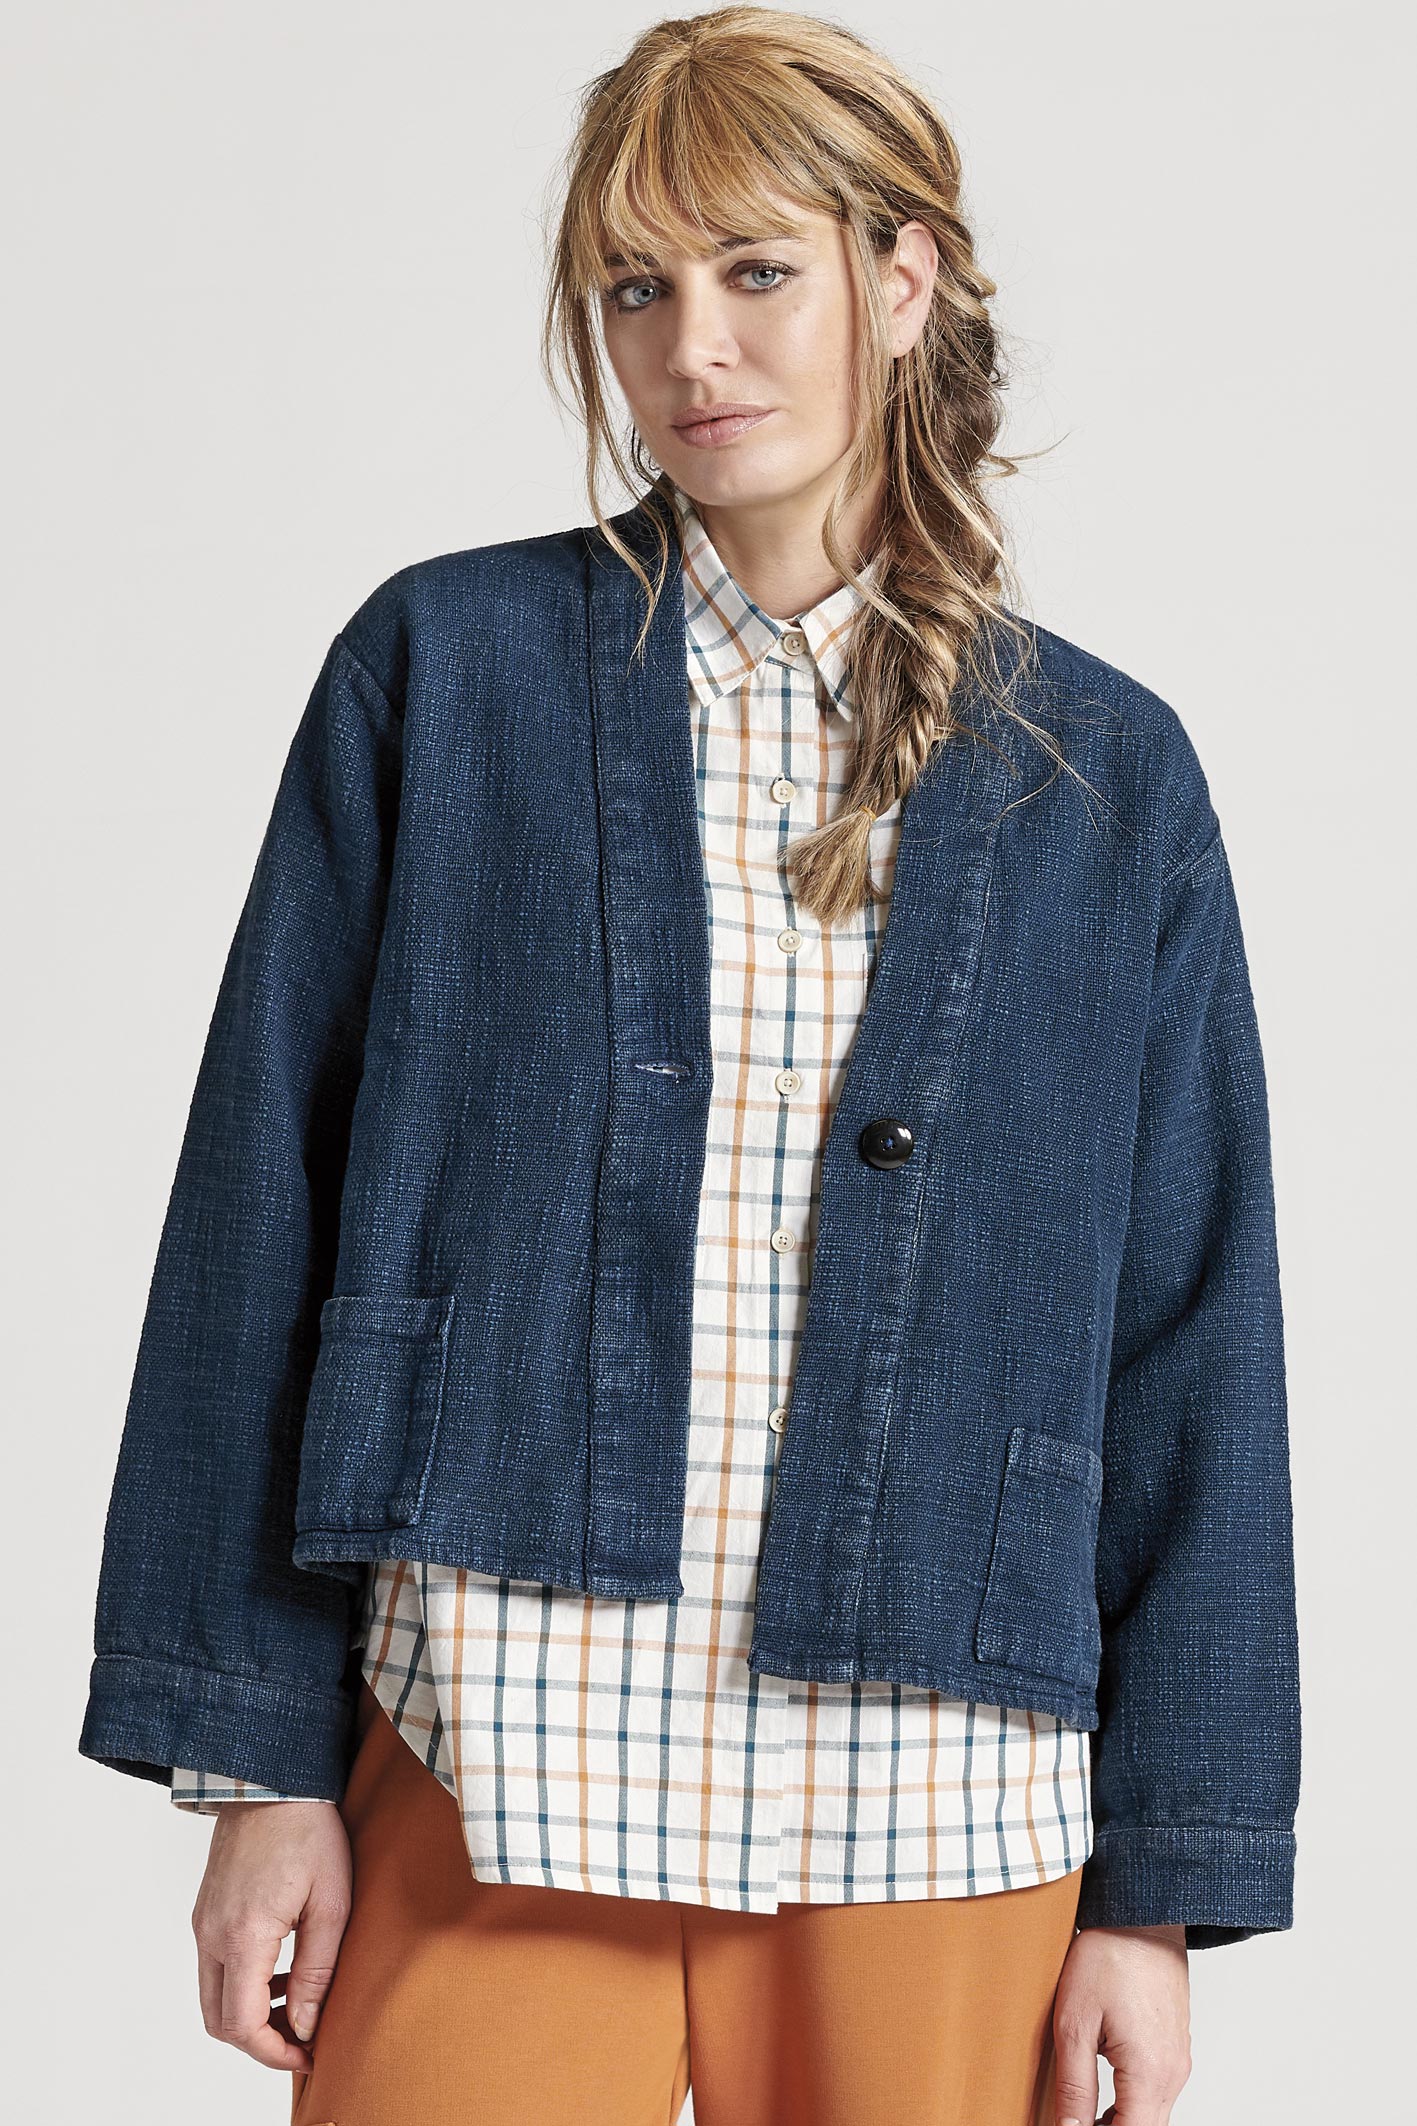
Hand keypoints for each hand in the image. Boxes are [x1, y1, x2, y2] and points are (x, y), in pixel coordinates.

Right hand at [190, 1799, 351, 2071]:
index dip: (275, 2052)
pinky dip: (243, 1985)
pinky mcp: (205, 1910)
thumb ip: (317, 1970)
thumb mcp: (330, 1901)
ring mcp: (203, 1921)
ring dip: (252, 2013)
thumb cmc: (308, 1830)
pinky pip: (215, 1967)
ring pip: (214, 1996)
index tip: (308, 2055)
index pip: (242, 2025)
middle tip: (303, 2038)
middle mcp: (211, 1934)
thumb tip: (306, 2026)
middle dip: (261, 2041)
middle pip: (220, 2020)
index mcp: (243, 1935)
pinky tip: (282, 1970)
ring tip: (300, 2002)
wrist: (271, 1777)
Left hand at [1052, 1923, 1191, 2123]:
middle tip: (1073, 2122)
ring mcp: (1178, 2058)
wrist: (1141, 1913)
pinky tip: (1104, 2096)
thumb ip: (1074, 2085)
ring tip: (1083, 2116)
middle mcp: (1173, 2072)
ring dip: (1121, 2122)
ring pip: (1153, 2113)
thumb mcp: (1074, 2023)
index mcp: (1151, 2073)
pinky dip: (1133, 2103)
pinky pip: (1158, 2091)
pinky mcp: (1175, 2045)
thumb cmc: (1108, 1955)